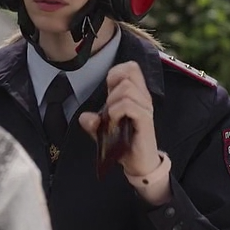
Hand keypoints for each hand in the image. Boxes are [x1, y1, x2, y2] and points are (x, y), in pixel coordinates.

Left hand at [79, 61, 161, 177]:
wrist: (138, 163)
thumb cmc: (125, 143)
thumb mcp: (104, 130)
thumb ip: (94, 122)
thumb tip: (84, 117)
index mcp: (136, 94)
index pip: (131, 67)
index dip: (116, 72)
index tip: (108, 90)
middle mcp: (143, 98)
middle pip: (129, 72)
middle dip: (112, 87)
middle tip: (109, 106)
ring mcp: (146, 108)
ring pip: (127, 88)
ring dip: (113, 102)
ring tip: (112, 117)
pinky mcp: (145, 120)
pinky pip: (128, 105)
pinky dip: (116, 112)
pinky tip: (115, 122)